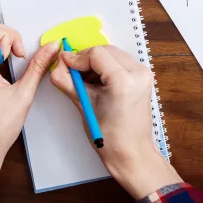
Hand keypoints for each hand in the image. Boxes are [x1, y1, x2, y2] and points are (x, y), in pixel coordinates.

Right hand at [50, 45, 181, 198]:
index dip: (77, 57)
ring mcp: (144, 74)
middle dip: (86, 59)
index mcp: (124, 81)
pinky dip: (107, 66)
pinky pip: (122, 62)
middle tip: (71, 71)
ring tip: (83, 79)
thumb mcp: (84, 106)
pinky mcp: (144, 77)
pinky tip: (96, 81)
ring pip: (114, 54)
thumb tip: (58, 65)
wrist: (131, 152)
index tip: (64, 64)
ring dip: (96, 62)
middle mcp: (139, 73)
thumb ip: (67, 82)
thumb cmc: (110, 137)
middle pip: (106, 50)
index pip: (96, 54)